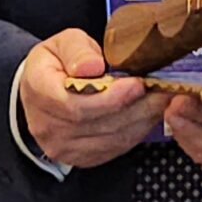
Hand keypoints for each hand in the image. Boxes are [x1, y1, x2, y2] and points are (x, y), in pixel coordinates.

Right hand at [19, 28, 168, 167]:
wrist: (40, 92)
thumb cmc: (55, 64)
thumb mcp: (61, 43)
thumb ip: (77, 50)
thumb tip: (92, 66)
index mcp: (39, 92)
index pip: (75, 105)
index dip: (110, 98)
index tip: (136, 85)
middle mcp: (48, 126)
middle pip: (99, 124)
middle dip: (136, 107)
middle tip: (162, 89)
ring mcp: (64, 146)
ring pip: (112, 138)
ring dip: (142, 119)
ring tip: (161, 98)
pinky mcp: (81, 157)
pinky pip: (115, 147)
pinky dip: (137, 131)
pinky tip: (149, 113)